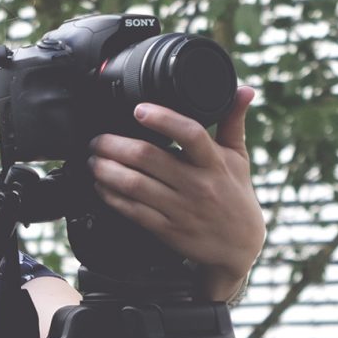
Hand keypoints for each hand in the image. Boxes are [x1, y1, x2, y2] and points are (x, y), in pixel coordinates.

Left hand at [88, 86, 265, 298]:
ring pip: (135, 185)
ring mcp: (180, 209)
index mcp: (214, 162)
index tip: (140, 110)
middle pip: (149, 158)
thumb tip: (244, 90)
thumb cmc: (236, 197)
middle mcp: (197, 185)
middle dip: (115, 145)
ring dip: (107, 170)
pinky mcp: (167, 229)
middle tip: (98, 139)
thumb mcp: (239, 158)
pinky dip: (111, 196)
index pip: (191, 134)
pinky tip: (101, 185)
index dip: (163, 120)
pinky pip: (132, 210)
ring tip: (94, 159)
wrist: (239, 247)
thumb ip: (233, 122)